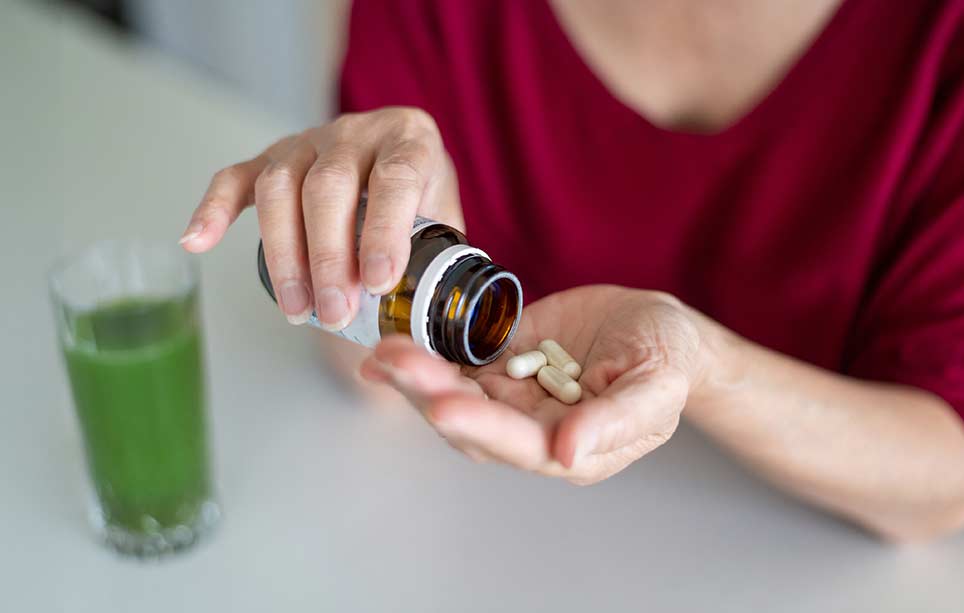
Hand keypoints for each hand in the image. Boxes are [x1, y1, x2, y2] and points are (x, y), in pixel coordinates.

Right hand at [180, 107, 461, 327]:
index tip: (378, 283)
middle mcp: (358, 132)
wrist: (402, 159)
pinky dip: (213, 208)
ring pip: (281, 186)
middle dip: (329, 257)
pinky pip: (236, 176)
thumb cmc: (424, 201)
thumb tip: (433, 331)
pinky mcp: (272, 156)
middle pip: (329, 187)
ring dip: (284, 253)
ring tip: (297, 311)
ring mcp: (309, 141)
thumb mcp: (448, 221)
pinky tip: (197, 241)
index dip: (384, 231)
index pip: (395, 179)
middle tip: (335, 313)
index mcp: (411, 140)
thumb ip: (443, 262)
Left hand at [360, 285, 709, 484]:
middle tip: (396, 360)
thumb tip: (569, 452)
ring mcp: (513, 394)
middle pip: (472, 421)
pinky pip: (456, 363)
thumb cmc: (669, 358)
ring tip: (385, 350)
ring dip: (417, 376)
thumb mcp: (657, 384)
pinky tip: (387, 351)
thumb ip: (617, 419)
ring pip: (455, 393)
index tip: (444, 404)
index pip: (519, 442)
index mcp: (573, 443)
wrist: (657, 324)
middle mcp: (533, 426)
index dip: (481, 425)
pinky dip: (422, 359)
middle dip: (430, 392)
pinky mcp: (501, 361)